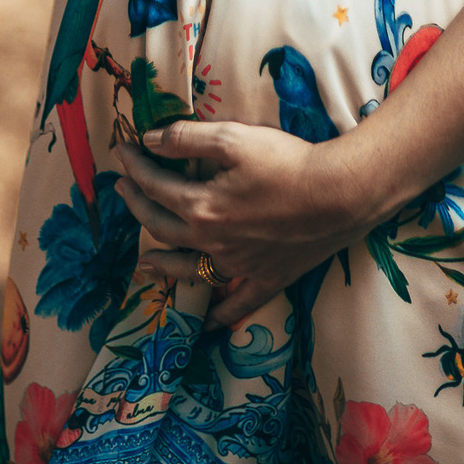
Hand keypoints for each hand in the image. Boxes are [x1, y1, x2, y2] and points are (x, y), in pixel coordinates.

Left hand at [113, 119, 374, 328]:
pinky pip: (235, 304)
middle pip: (162, 227)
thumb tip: (150, 140)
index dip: (136, 166)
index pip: (156, 186)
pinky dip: (218, 316)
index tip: (124, 151)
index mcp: (201, 207)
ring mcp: (237, 266)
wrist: (339, 196)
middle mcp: (212, 242)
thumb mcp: (234, 138)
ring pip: (188, 271)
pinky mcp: (265, 280)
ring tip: (142, 262)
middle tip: (124, 189)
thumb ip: (188, 139)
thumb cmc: (287, 162)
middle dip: (138, 205)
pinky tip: (206, 324)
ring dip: (161, 265)